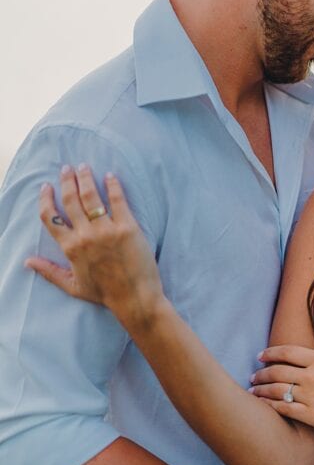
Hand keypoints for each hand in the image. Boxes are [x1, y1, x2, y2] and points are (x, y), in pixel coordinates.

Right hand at [25, 164, 163, 328]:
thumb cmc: (105, 294)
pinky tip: (110, 176)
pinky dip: (113, 185)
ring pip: (91, 196)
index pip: (50, 217)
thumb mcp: (72, 285)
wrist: (135, 298)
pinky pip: (117, 200)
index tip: (47, 187)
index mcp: (70, 248)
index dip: (46, 199)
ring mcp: (106, 230)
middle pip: (70, 200)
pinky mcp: (127, 227)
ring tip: (84, 167)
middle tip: (66, 168)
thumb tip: (27, 262)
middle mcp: (85, 236)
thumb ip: (49, 271)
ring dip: (85, 178)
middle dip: (66, 181)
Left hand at [251, 313, 313, 436]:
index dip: (270, 353)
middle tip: (253, 376)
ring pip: (277, 391)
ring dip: (261, 390)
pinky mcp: (313, 417)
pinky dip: (270, 406)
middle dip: (261, 373)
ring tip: (254, 391)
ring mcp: (312, 397)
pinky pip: (284, 410)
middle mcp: (313, 377)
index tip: (260, 356)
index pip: (287, 352)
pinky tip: (264, 406)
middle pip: (277, 371)